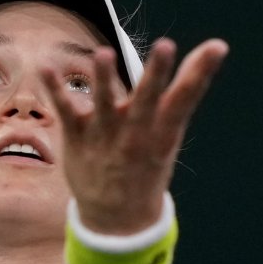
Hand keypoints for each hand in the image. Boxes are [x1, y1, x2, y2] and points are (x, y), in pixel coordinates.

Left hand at [43, 38, 228, 234]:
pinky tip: (46, 68)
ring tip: (105, 54)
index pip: (186, 98)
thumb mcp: (172, 129)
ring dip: (105, 79)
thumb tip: (217, 45)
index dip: (200, 72)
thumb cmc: (149, 159)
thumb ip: (187, 86)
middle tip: (167, 45)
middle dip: (157, 73)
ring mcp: (105, 135)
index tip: (216, 48)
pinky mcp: (77, 136)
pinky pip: (66, 110)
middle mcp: (136, 132)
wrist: (117, 218)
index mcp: (164, 131)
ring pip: (104, 104)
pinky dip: (56, 90)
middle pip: (147, 99)